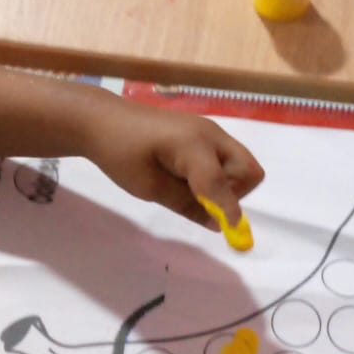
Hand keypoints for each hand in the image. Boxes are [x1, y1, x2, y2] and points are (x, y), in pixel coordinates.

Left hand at [87, 104, 262, 235]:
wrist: (104, 121)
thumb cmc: (120, 153)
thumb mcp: (149, 187)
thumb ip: (187, 204)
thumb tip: (218, 223)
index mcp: (193, 145)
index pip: (222, 183)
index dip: (227, 210)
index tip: (228, 233)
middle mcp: (210, 134)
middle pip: (249, 170)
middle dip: (234, 193)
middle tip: (202, 200)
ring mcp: (209, 131)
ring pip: (241, 164)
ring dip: (227, 184)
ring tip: (190, 188)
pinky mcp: (203, 133)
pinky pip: (226, 158)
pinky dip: (218, 174)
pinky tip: (187, 177)